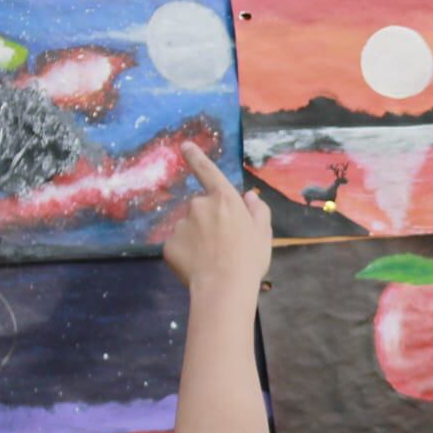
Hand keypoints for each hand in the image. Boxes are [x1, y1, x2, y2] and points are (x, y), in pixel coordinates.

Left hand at [161, 143, 271, 292]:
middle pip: (201, 208)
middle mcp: (199, 205)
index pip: (208, 172)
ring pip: (189, 228)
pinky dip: (186, 254)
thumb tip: (249, 196)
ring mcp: (181, 224)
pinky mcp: (168, 244)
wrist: (224, 287)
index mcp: (224, 199)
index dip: (196, 157)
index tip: (184, 145)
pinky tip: (197, 267)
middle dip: (208, 221)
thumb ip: (257, 210)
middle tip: (223, 245)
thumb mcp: (263, 233)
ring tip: (211, 260)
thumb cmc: (249, 258)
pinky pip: (178, 246)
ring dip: (197, 238)